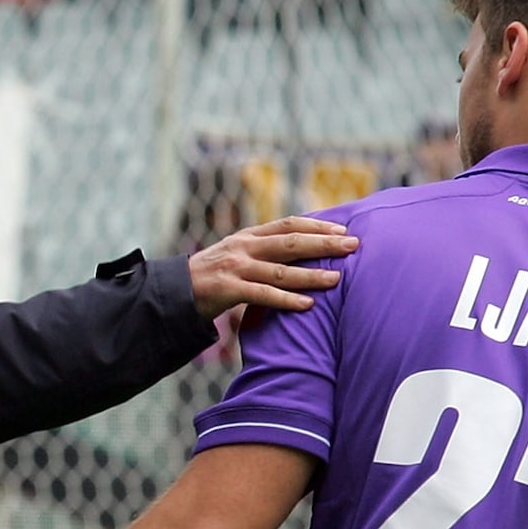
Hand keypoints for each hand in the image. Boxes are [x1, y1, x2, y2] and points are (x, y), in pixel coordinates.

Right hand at [187, 216, 352, 319]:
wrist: (175, 291)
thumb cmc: (212, 276)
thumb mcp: (237, 255)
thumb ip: (263, 251)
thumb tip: (299, 251)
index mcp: (249, 235)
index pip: (288, 224)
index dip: (317, 225)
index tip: (343, 228)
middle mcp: (244, 247)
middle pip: (291, 242)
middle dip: (324, 243)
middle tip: (352, 246)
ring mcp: (236, 267)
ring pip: (281, 270)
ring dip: (312, 274)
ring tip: (337, 278)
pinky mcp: (228, 289)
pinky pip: (263, 295)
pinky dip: (287, 300)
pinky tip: (309, 305)